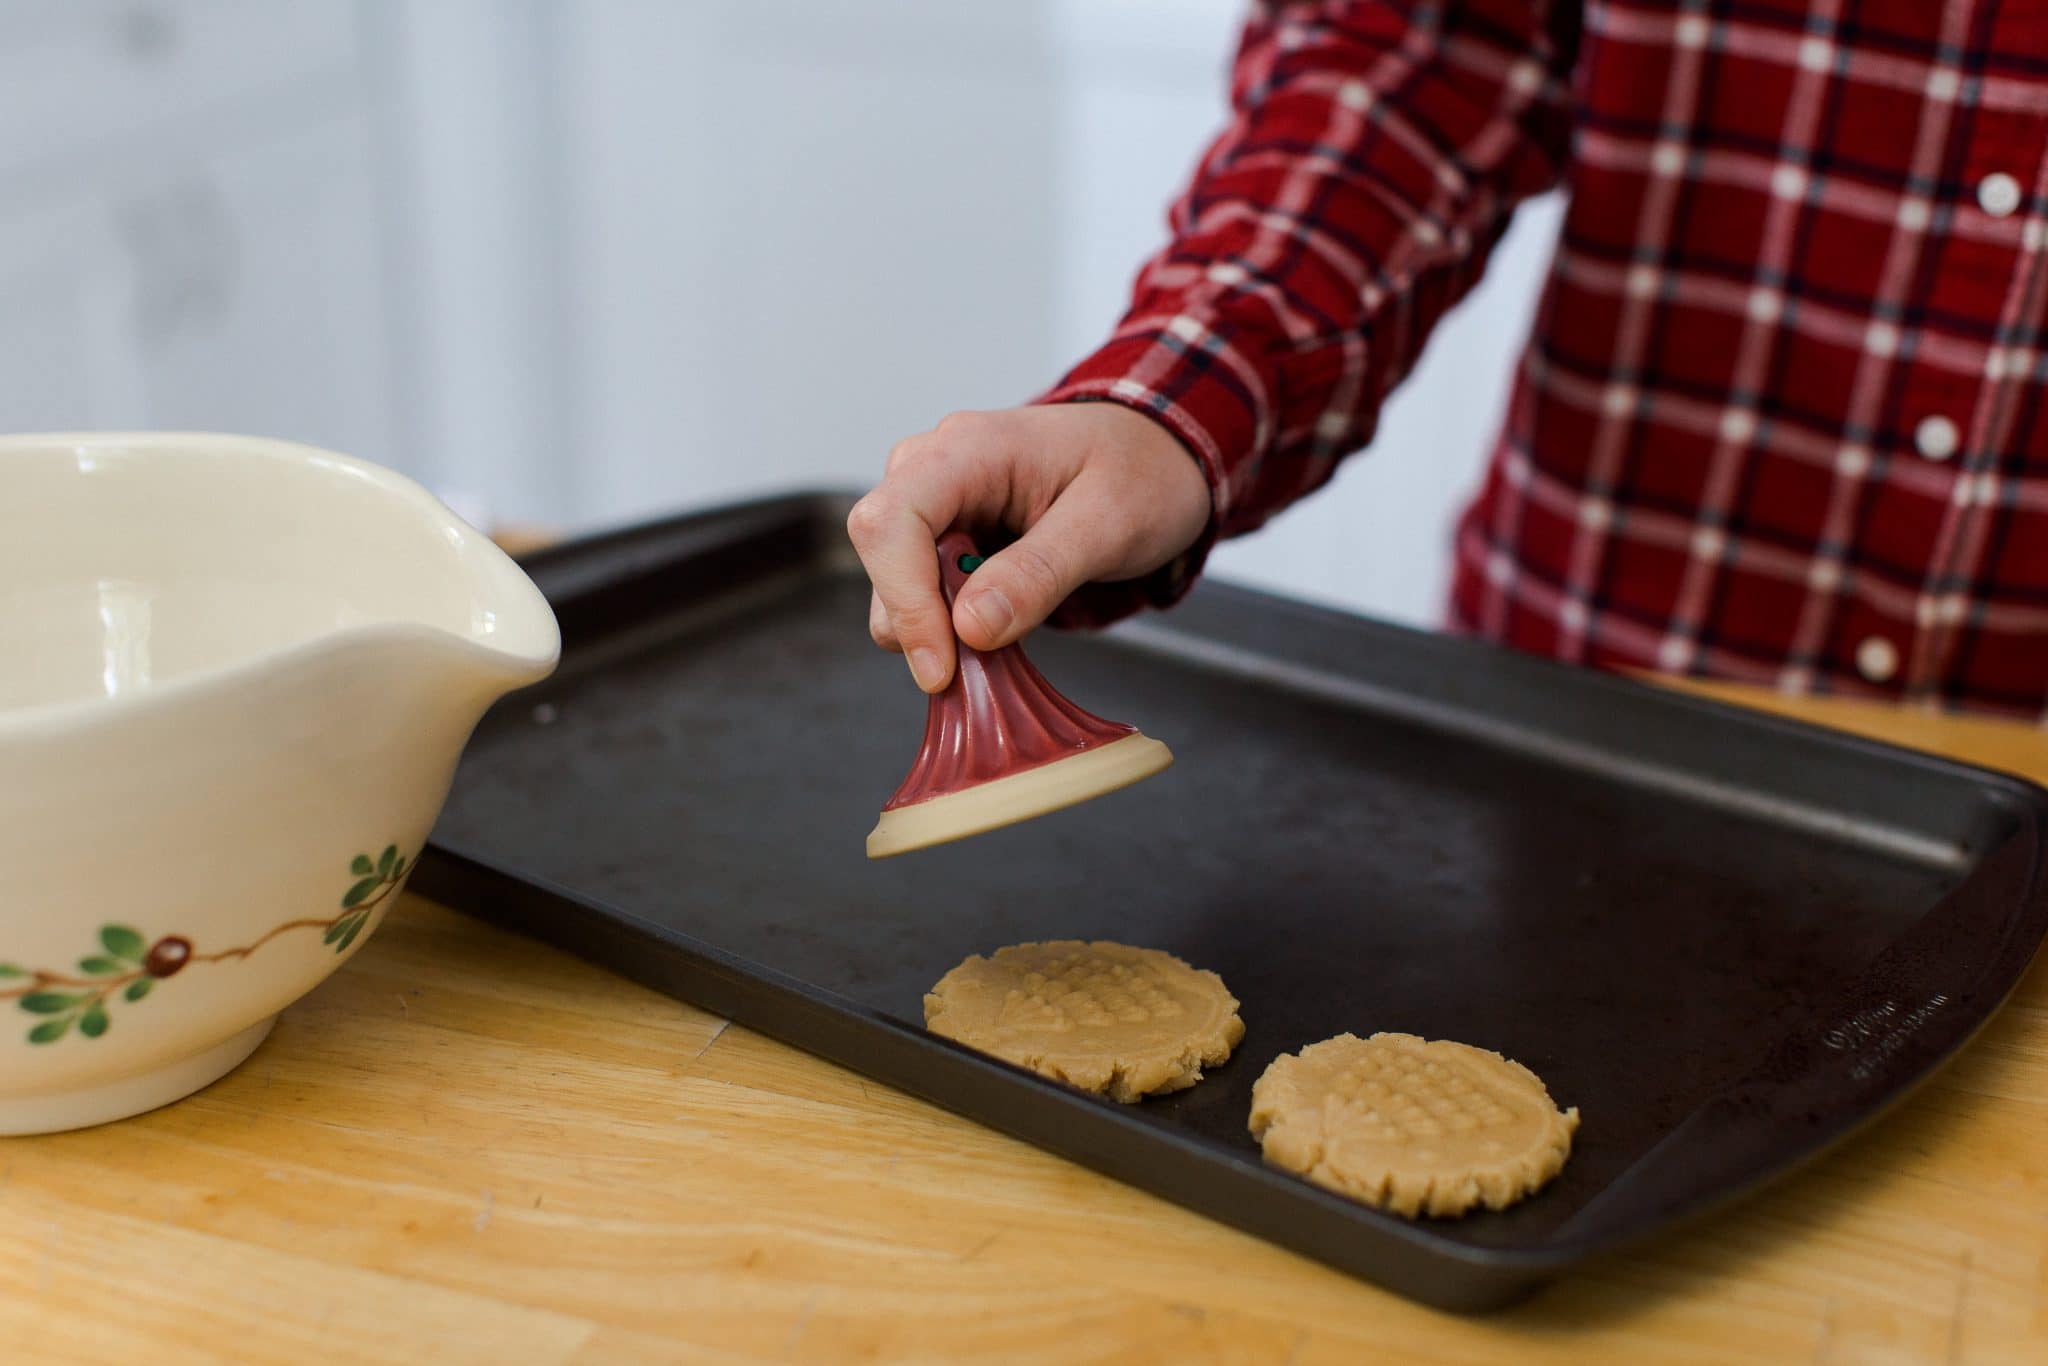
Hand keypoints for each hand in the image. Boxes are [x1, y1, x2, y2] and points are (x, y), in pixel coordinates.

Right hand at [846, 403, 1210, 691]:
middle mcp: (932, 466)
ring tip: (1008, 635)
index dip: (905, 601)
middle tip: (984, 665)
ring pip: (891, 581)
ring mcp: (932, 499)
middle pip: (882, 554)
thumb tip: (970, 628)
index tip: (941, 668)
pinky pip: (918, 590)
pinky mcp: (940, 534)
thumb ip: (1039, 574)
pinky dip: (948, 624)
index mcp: (969, 449)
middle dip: (920, 622)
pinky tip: (1000, 622)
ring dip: (935, 628)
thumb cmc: (1139, 474)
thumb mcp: (1107, 526)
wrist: (1154, 456)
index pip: (891, 522)